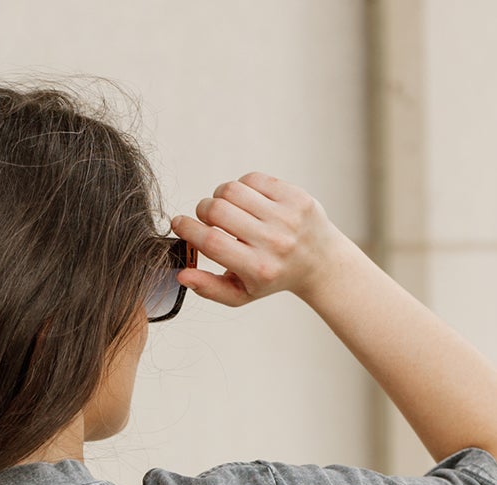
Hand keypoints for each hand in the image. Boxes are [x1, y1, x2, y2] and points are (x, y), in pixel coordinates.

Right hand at [170, 172, 344, 307]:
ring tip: (226, 209)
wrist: (319, 262)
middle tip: (204, 217)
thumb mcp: (241, 294)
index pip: (212, 242)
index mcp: (258, 268)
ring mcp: (286, 216)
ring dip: (220, 196)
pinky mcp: (294, 196)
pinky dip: (241, 187)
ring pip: (233, 190)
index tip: (178, 223)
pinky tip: (246, 201)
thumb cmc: (272, 278)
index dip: (189, 229)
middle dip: (202, 209)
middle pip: (218, 211)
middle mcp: (273, 242)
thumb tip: (182, 274)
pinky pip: (253, 179)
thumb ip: (209, 288)